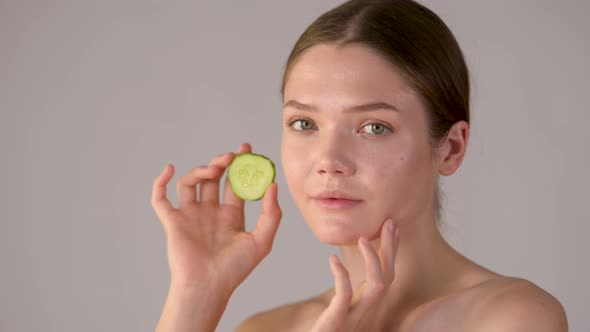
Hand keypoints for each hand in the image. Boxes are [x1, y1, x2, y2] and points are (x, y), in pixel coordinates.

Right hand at [151, 143, 281, 294]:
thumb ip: (271, 214)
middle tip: (231, 156)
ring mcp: (190, 216)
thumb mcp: (262, 240)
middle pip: (213, 179)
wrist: (208, 286)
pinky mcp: (172, 221)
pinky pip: (160, 198)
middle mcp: (209, 212)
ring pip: (190, 183)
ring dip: (200, 170)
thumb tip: (273, 185)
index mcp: (230, 215)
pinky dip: (160, 182)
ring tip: (213, 170)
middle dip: (222, 163)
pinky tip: (170, 169)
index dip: (240, 166)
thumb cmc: (234, 269)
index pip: (235, 184)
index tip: (246, 149)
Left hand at [311, 219, 399, 331]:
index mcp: (368, 309)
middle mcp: (367, 314)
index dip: (391, 252)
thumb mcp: (342, 313)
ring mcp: (354, 320)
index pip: (387, 276)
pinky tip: (332, 260)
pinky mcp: (336, 323)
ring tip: (362, 238)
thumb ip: (351, 296)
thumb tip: (352, 276)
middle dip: (390, 249)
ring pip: (377, 287)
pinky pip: (344, 297)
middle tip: (388, 222)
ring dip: (373, 260)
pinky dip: (341, 276)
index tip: (392, 228)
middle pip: (388, 277)